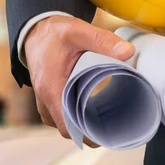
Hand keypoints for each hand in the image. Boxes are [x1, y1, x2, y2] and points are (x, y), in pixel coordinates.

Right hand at [24, 15, 134, 147]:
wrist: (36, 29)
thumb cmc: (54, 33)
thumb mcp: (79, 31)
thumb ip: (103, 40)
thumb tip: (128, 52)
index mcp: (52, 89)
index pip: (68, 127)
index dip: (87, 135)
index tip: (107, 134)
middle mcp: (45, 99)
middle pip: (68, 128)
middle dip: (90, 131)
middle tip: (113, 125)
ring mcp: (44, 100)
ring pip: (64, 122)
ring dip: (82, 123)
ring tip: (105, 118)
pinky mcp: (48, 97)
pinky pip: (60, 114)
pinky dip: (74, 115)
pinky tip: (91, 109)